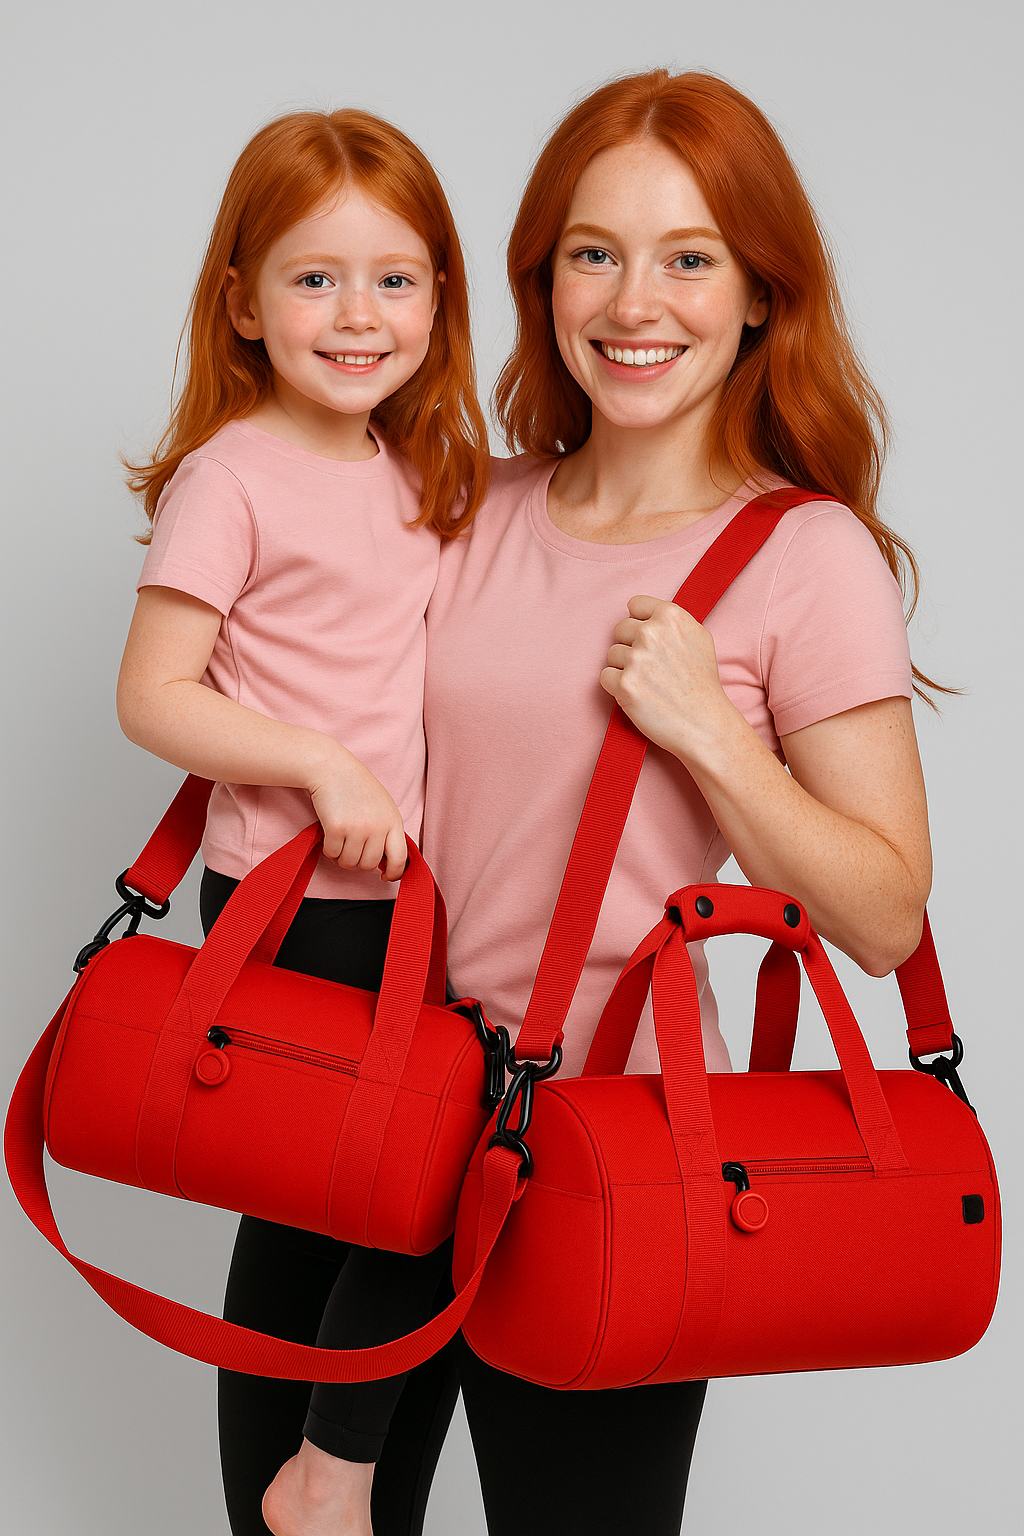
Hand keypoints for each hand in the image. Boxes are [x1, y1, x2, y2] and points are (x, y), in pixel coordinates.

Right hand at [308, 748, 408, 880]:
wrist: (332, 768)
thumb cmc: (357, 788)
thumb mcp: (383, 807)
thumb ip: (387, 832)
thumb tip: (386, 865)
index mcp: (394, 821)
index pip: (400, 858)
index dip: (394, 873)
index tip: (385, 877)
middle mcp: (378, 826)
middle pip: (369, 865)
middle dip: (358, 861)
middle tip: (351, 847)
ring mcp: (358, 828)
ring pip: (349, 863)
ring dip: (341, 857)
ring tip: (340, 840)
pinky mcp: (337, 828)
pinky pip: (332, 854)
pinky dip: (328, 849)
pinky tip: (329, 835)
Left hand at [600, 595, 731, 758]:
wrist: (704, 723)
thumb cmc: (702, 683)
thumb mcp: (699, 637)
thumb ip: (672, 621)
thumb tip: (647, 615)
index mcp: (670, 616)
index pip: (634, 605)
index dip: (639, 622)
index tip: (648, 640)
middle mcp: (651, 633)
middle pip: (620, 629)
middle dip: (630, 646)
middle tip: (651, 667)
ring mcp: (636, 659)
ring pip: (612, 654)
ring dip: (624, 668)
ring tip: (649, 683)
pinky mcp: (624, 685)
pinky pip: (605, 676)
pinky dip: (617, 687)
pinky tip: (639, 694)